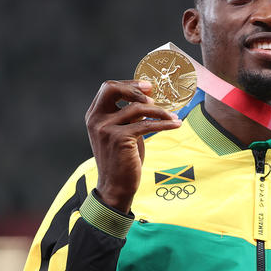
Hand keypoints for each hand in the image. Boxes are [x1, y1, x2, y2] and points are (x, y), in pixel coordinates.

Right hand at [85, 80, 181, 212]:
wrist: (115, 186)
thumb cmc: (121, 160)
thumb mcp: (121, 133)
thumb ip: (127, 116)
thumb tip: (147, 99)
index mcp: (94, 115)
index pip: (108, 88)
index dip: (129, 84)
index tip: (148, 86)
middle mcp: (96, 119)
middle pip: (113, 88)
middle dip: (136, 88)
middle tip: (155, 95)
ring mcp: (106, 129)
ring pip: (137, 108)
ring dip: (159, 111)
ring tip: (173, 116)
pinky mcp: (119, 139)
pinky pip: (147, 125)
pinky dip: (164, 123)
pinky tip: (176, 124)